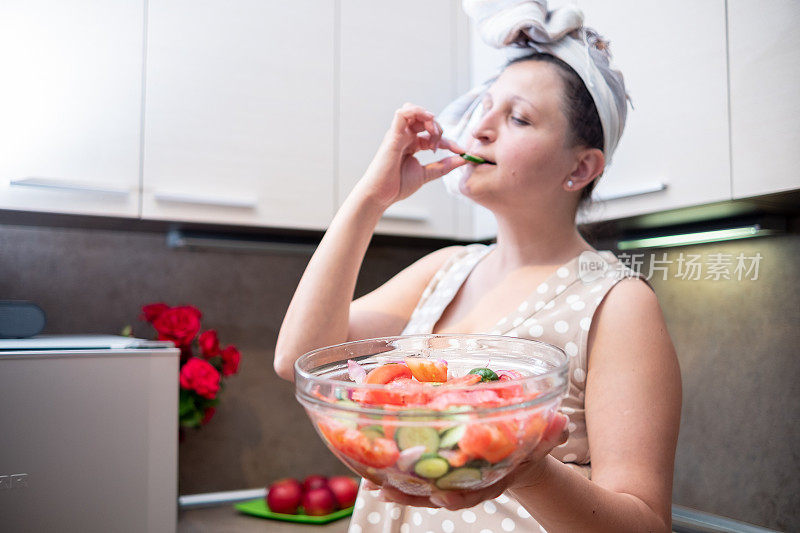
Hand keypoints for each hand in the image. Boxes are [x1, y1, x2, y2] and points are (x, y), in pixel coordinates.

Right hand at [354, 103, 466, 209]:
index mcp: (412, 145)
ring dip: (428, 118)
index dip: (449, 141)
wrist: (380, 195)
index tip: (461, 151)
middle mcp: (404, 136)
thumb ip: (444, 166)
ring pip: (414, 111)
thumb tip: (463, 159)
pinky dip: (416, 111)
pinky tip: (428, 119)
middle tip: (440, 147)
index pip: (433, 135)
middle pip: (425, 119)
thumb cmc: (397, 186)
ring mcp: (398, 135)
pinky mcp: (392, 136)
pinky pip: (402, 114)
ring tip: (434, 134)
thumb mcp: (426, 174)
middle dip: (438, 129)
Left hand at [364, 414, 569, 510]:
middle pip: (436, 496)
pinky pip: (413, 474)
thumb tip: (563, 424)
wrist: (518, 452)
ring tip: (369, 481)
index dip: (459, 499)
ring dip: (394, 485)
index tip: (445, 499)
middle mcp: (467, 484)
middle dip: (411, 496)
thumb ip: (552, 433)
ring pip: (419, 489)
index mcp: (492, 480)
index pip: (474, 494)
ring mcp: (450, 479)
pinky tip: (370, 469)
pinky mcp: (438, 468)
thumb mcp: (542, 439)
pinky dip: (392, 473)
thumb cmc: (528, 444)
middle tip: (385, 490)